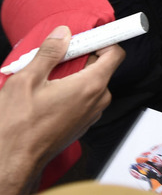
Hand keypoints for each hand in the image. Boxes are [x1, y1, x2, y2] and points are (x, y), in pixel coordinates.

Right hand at [0, 26, 122, 194]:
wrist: (13, 160)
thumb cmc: (18, 126)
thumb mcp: (27, 80)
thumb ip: (49, 53)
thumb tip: (63, 33)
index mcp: (91, 85)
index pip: (115, 54)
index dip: (103, 41)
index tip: (87, 37)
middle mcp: (97, 100)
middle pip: (101, 66)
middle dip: (81, 57)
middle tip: (55, 57)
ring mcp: (92, 113)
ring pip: (91, 82)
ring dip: (73, 75)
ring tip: (46, 78)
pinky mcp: (83, 122)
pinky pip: (85, 97)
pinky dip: (71, 90)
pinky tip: (48, 93)